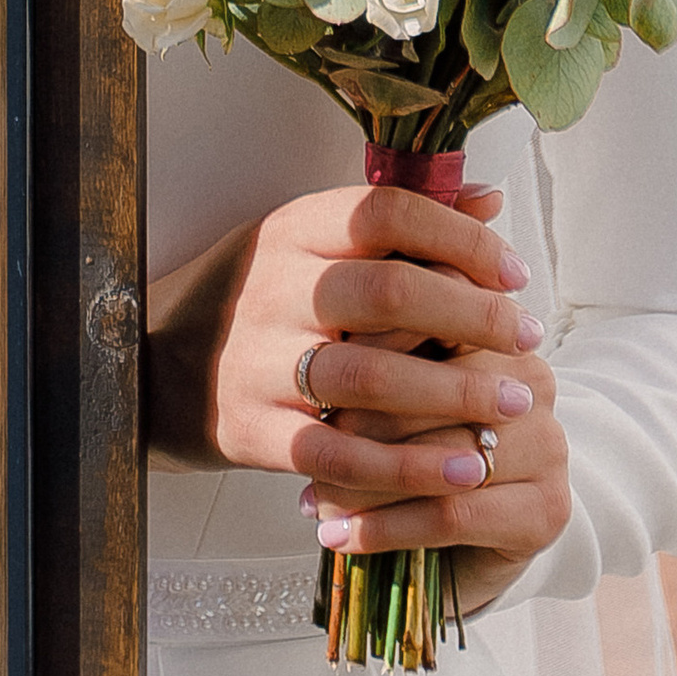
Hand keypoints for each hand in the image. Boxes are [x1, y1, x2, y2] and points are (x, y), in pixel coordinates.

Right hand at [149, 177, 566, 584]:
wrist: (148, 367)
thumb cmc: (255, 299)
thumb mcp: (309, 244)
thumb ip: (399, 226)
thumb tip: (492, 203)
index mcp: (292, 230)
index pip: (387, 212)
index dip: (463, 241)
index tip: (515, 275)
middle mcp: (272, 289)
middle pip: (389, 292)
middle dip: (475, 319)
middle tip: (529, 340)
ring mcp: (256, 362)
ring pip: (370, 378)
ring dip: (455, 395)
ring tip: (514, 404)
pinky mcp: (251, 431)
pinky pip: (340, 455)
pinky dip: (409, 468)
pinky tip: (465, 472)